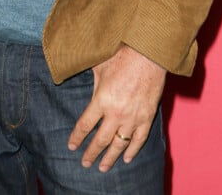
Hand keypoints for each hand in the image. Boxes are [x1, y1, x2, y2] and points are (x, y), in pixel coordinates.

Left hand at [68, 44, 165, 171]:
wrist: (148, 53)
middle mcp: (116, 113)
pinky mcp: (147, 117)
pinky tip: (127, 158)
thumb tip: (74, 77)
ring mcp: (133, 117)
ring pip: (119, 144)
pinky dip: (133, 150)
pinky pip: (139, 139)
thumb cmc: (122, 55)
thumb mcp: (99, 66)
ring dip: (110, 157)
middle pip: (101, 140)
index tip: (72, 146)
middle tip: (85, 163)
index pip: (85, 125)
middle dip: (91, 153)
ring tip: (103, 168)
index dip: (77, 137)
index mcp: (102, 100)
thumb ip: (90, 81)